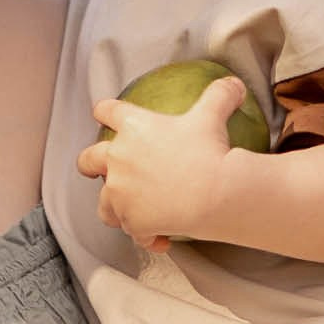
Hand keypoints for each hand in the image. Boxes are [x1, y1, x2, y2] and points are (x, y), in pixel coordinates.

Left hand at [74, 79, 245, 252]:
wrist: (214, 192)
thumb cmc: (209, 152)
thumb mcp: (213, 116)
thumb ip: (220, 96)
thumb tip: (235, 84)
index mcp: (133, 128)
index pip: (107, 111)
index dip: (105, 112)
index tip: (104, 114)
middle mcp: (118, 159)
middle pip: (88, 160)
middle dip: (90, 164)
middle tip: (96, 169)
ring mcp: (120, 193)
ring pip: (104, 203)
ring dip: (114, 206)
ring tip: (129, 211)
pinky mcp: (131, 222)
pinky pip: (132, 232)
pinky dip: (144, 236)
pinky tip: (159, 239)